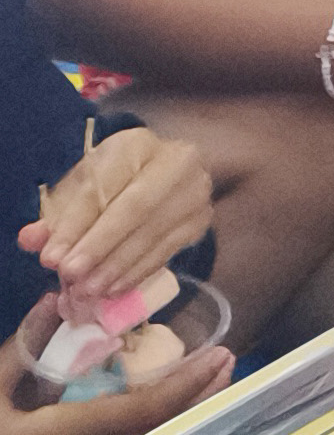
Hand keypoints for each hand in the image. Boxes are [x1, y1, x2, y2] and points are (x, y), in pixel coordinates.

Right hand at [0, 317, 231, 434]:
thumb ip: (21, 349)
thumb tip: (54, 301)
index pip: (141, 412)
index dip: (185, 385)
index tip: (217, 357)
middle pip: (160, 431)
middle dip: (199, 398)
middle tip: (228, 361)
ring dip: (186, 411)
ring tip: (213, 378)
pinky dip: (160, 424)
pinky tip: (172, 405)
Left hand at [21, 128, 211, 302]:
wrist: (165, 177)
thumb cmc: (115, 182)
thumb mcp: (82, 189)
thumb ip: (57, 214)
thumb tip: (31, 239)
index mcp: (136, 144)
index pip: (105, 184)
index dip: (76, 222)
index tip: (50, 257)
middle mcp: (176, 162)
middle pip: (136, 207)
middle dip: (100, 245)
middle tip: (70, 275)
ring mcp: (195, 192)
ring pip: (154, 232)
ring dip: (116, 265)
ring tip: (87, 289)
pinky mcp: (202, 220)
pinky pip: (168, 250)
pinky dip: (137, 272)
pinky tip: (113, 288)